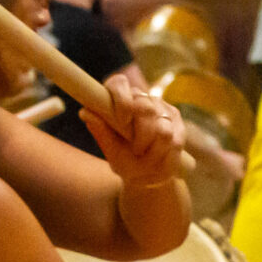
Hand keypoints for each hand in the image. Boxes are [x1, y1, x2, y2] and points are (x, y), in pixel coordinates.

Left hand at [85, 72, 186, 187]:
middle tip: (137, 149)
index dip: (122, 98)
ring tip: (147, 155)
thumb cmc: (126, 162)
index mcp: (118, 99)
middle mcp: (140, 98)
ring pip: (160, 125)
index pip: (119, 83)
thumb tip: (85, 112)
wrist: (149, 178)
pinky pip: (173, 136)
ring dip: (152, 146)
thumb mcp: (111, 151)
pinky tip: (160, 155)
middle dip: (141, 132)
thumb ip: (101, 131)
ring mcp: (160, 107)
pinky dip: (164, 151)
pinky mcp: (175, 119)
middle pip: (144, 106)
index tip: (123, 121)